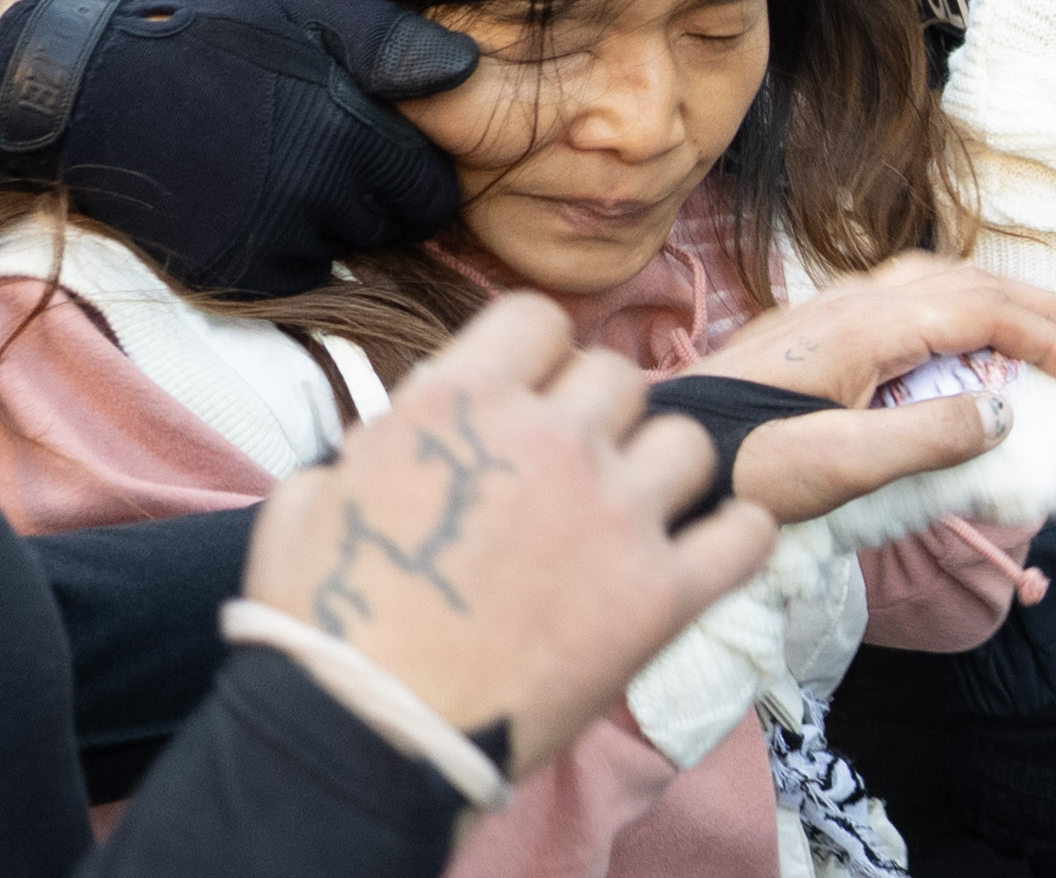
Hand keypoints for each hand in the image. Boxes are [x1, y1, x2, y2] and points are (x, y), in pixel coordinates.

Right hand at [0, 0, 479, 297]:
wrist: (88, 97)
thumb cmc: (206, 45)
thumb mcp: (304, 20)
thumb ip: (393, 46)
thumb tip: (472, 72)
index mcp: (343, 130)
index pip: (431, 187)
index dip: (411, 164)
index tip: (374, 138)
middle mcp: (317, 198)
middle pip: (395, 224)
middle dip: (375, 193)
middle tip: (318, 149)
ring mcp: (276, 245)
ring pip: (349, 250)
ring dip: (333, 220)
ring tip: (278, 168)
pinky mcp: (239, 278)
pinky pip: (302, 274)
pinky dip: (289, 247)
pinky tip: (248, 200)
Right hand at [243, 294, 776, 774]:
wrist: (372, 736)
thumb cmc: (326, 622)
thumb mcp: (312, 499)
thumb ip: (371, 448)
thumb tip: (391, 442)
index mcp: (464, 402)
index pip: (539, 318)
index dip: (534, 355)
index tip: (527, 395)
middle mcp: (552, 440)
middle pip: (616, 376)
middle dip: (594, 413)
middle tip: (570, 464)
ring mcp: (617, 515)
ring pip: (687, 441)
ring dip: (660, 468)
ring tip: (634, 508)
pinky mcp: (663, 596)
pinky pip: (744, 535)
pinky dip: (737, 535)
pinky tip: (712, 547)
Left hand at [688, 251, 1055, 523]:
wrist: (663, 457)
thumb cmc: (741, 469)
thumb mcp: (838, 467)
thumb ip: (925, 438)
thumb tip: (1003, 411)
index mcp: (860, 329)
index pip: (975, 310)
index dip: (1042, 335)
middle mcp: (844, 304)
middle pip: (959, 282)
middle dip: (1032, 305)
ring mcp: (823, 313)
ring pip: (927, 281)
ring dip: (992, 297)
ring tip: (1038, 329)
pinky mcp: (808, 332)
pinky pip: (898, 297)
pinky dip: (950, 305)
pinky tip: (955, 337)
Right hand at [944, 686, 1055, 877]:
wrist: (1034, 679)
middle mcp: (1053, 833)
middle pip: (1051, 868)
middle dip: (1054, 857)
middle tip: (1051, 838)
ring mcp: (1007, 819)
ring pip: (1009, 848)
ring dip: (1015, 832)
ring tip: (1015, 810)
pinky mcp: (970, 799)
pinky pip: (971, 822)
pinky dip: (978, 812)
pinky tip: (985, 794)